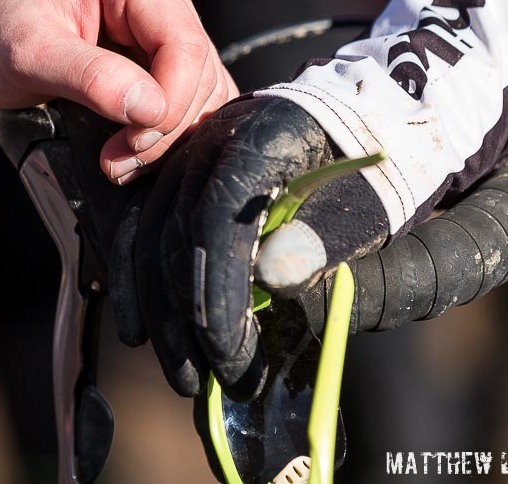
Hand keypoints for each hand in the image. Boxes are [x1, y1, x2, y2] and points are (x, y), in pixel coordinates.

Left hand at [0, 0, 237, 180]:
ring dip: (168, 132)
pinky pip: (188, 90)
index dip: (171, 103)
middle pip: (199, 68)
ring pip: (201, 84)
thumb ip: (90, 78)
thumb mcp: (28, 54)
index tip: (130, 144)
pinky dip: (168, 126)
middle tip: (116, 161)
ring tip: (119, 158)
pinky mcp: (158, 43)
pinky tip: (132, 146)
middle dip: (165, 125)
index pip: (184, 44)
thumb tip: (151, 108)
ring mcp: (161, 14)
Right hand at [109, 95, 390, 398]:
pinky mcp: (176, 177)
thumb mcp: (368, 203)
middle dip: (189, 319)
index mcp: (262, 136)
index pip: (220, 218)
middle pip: (177, 233)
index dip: (218, 291)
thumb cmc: (371, 173)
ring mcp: (188, 156)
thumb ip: (326, 236)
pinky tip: (137, 331)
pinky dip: (135, 282)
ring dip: (160, 314)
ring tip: (184, 377)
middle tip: (212, 382)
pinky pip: (138, 229)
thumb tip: (272, 278)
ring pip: (149, 237)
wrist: (357, 127)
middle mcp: (213, 139)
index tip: (229, 353)